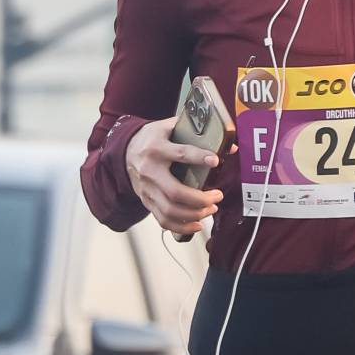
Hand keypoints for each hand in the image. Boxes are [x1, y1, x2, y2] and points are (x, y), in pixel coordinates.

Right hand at [127, 115, 221, 235]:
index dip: (199, 157)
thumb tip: (229, 146)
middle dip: (200, 198)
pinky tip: (198, 224)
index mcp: (157, 148)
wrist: (125, 151)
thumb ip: (195, 132)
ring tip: (211, 209)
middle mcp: (150, 171)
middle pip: (175, 192)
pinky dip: (182, 227)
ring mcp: (147, 189)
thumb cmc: (152, 139)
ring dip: (195, 214)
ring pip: (170, 210)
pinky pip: (163, 220)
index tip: (215, 161)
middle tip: (218, 196)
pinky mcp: (147, 201)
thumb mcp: (169, 128)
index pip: (180, 154)